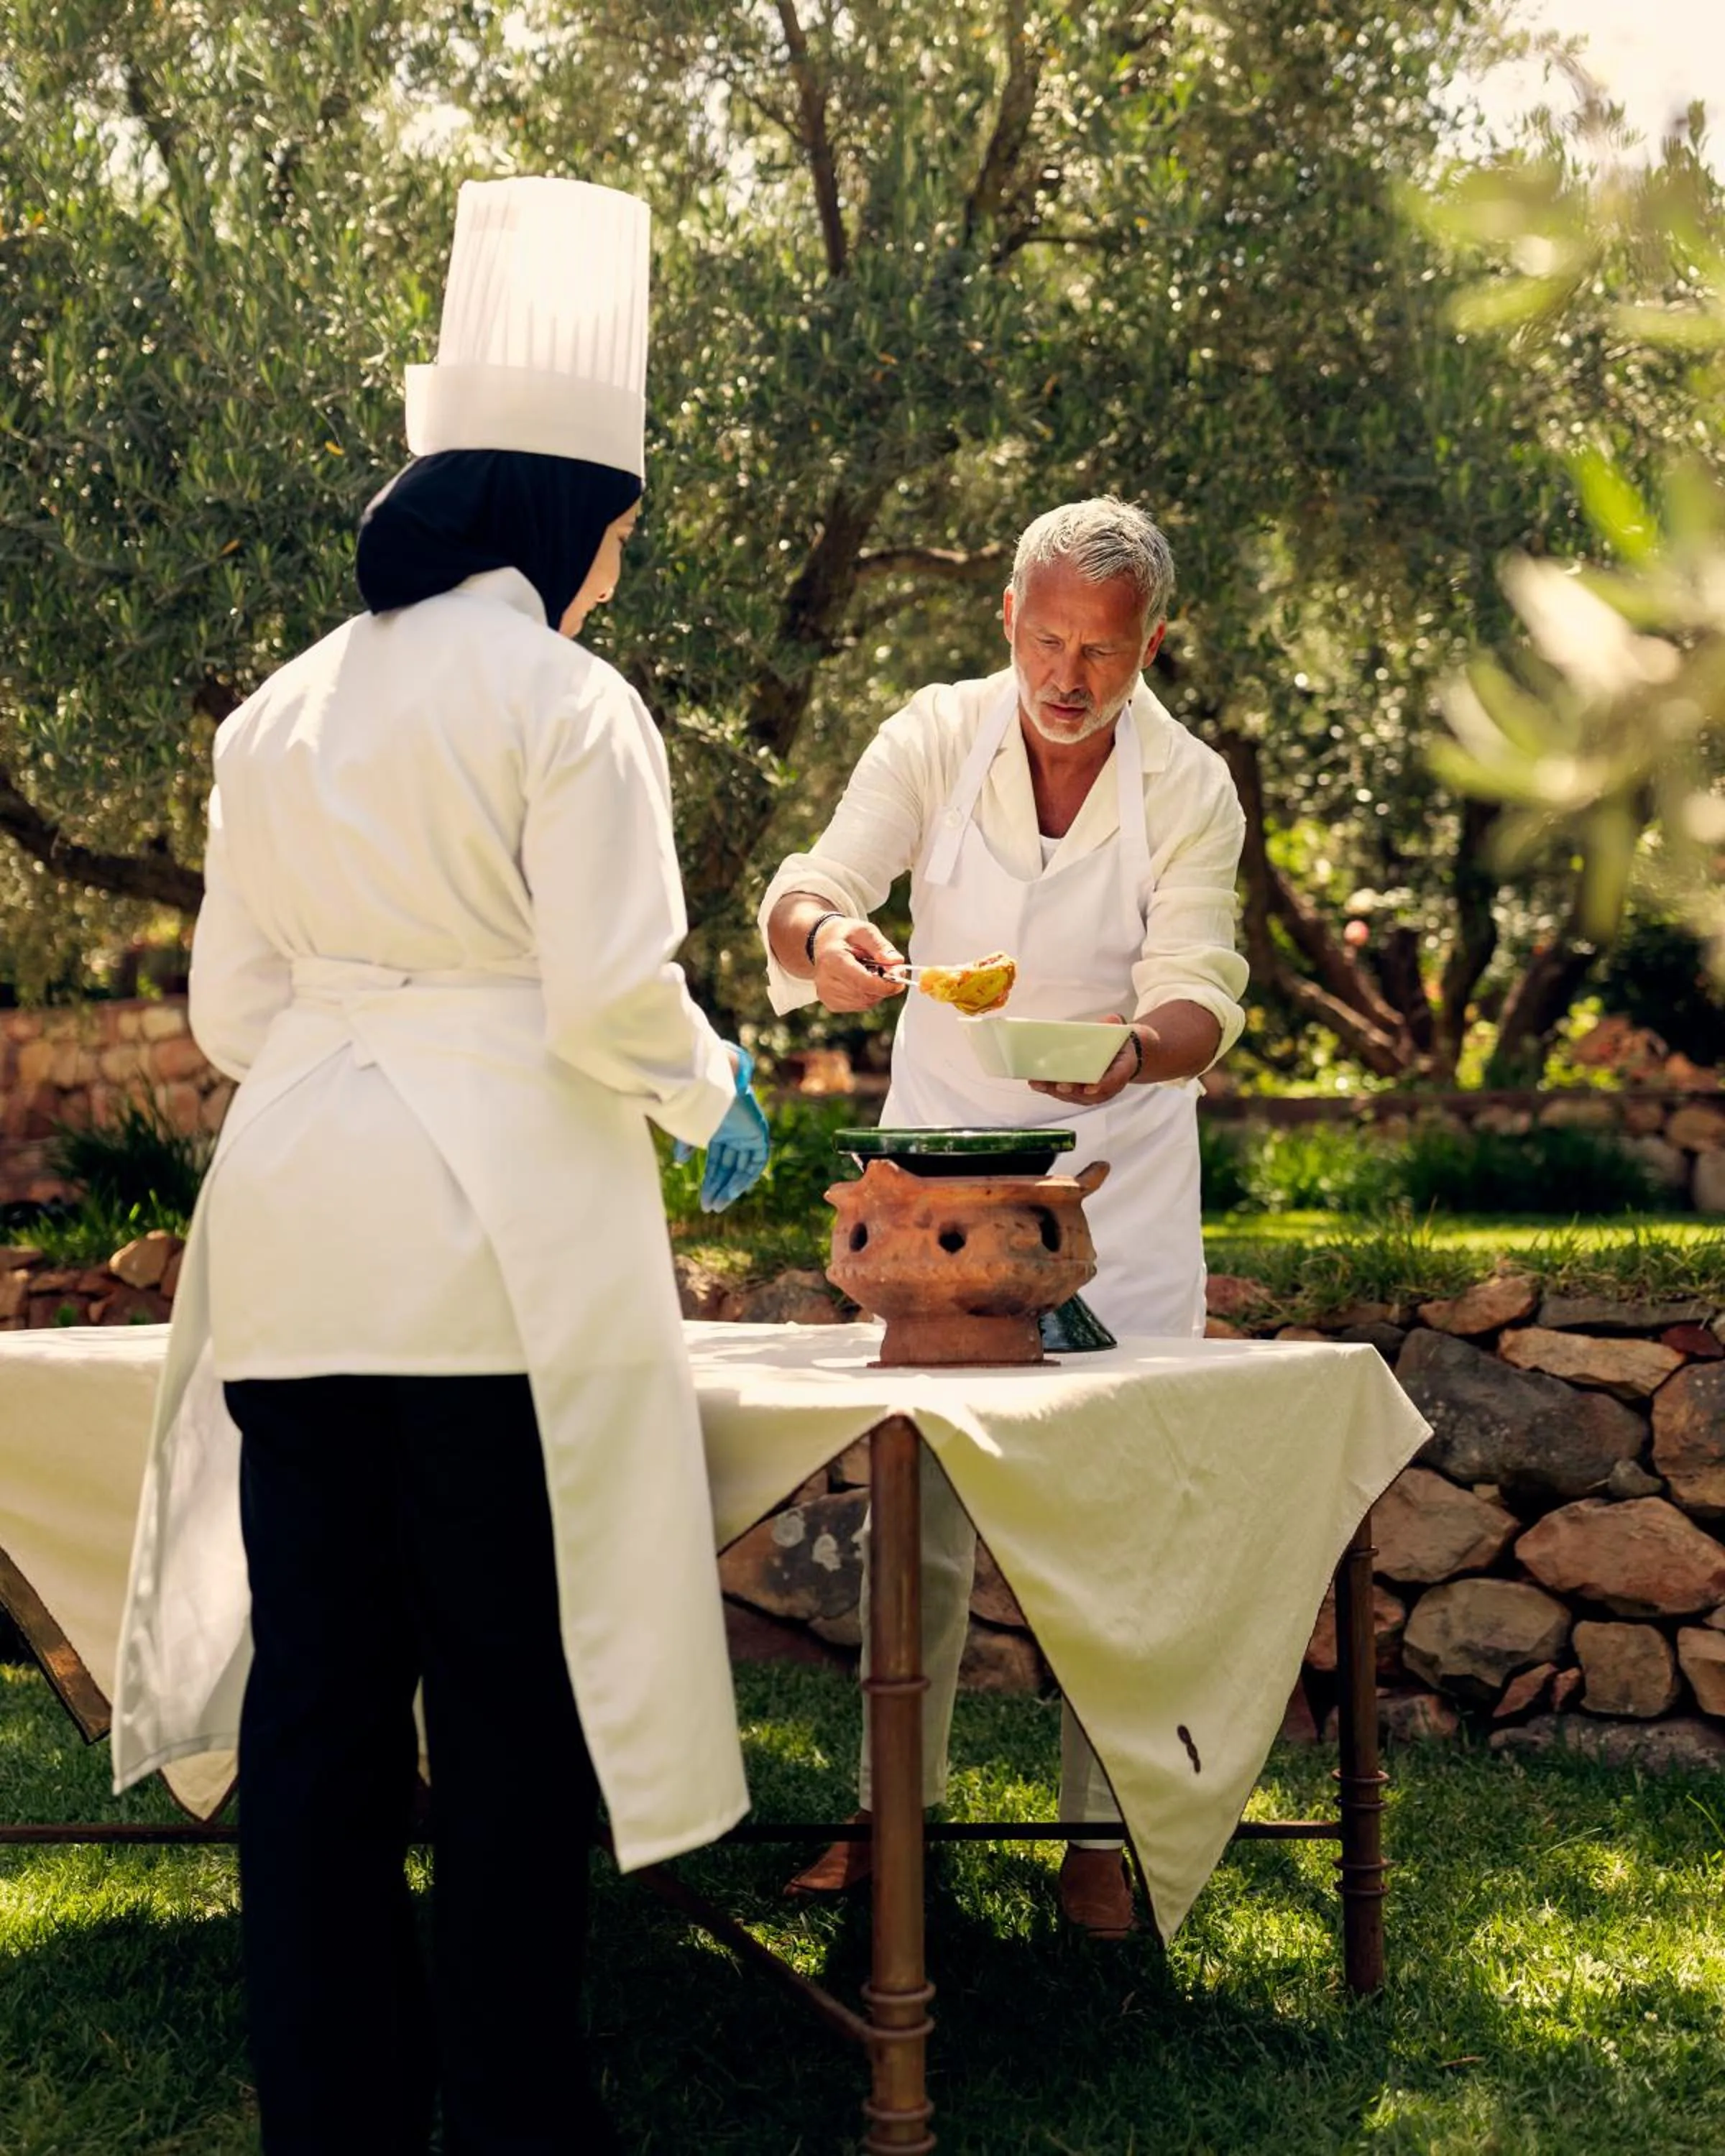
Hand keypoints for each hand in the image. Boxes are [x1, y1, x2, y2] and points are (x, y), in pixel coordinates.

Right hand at [675, 1041, 770, 1210]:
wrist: (709, 1086)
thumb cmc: (696, 1103)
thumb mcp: (688, 1130)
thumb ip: (686, 1145)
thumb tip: (680, 1161)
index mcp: (719, 1133)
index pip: (717, 1165)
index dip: (710, 1184)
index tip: (704, 1203)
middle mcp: (735, 1135)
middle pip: (728, 1169)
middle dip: (719, 1189)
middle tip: (710, 1208)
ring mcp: (747, 1134)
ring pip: (741, 1169)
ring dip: (731, 1188)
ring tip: (718, 1204)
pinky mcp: (758, 1133)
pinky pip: (757, 1162)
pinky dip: (747, 1176)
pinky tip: (733, 1190)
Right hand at [811, 917, 906, 1013]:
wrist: (823, 943)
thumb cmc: (846, 936)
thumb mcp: (865, 931)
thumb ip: (881, 946)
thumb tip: (897, 962)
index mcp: (833, 960)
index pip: (863, 983)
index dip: (886, 985)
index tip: (900, 978)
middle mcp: (825, 980)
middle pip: (866, 994)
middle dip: (883, 986)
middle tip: (888, 970)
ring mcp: (826, 994)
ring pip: (865, 1003)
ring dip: (876, 991)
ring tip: (871, 972)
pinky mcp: (830, 1003)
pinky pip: (859, 1005)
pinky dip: (868, 995)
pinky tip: (862, 980)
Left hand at [1028, 1016, 1148, 1107]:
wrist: (1121, 1055)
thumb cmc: (1118, 1044)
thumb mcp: (1120, 1031)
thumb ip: (1114, 1026)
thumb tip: (1111, 1020)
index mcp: (1122, 1069)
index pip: (1115, 1079)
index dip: (1104, 1085)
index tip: (1091, 1088)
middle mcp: (1108, 1086)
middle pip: (1089, 1094)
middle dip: (1073, 1090)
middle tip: (1061, 1086)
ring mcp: (1093, 1092)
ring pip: (1074, 1096)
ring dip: (1056, 1091)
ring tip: (1040, 1083)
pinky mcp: (1079, 1092)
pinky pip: (1065, 1093)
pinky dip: (1050, 1089)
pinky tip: (1036, 1083)